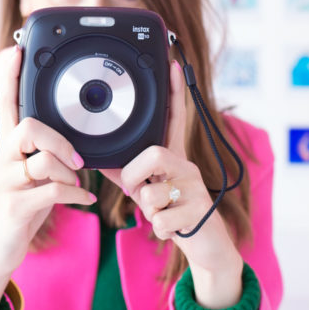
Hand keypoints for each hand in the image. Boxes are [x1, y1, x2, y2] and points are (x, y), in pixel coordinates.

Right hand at [0, 47, 92, 309]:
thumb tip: (72, 142)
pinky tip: (84, 199)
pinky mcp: (13, 208)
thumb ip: (44, 154)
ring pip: (41, 160)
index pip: (6, 106)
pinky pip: (50, 191)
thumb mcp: (31, 176)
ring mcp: (4, 183)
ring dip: (68, 172)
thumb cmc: (21, 208)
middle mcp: (2, 159)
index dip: (10, 79)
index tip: (17, 52)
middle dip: (58, 140)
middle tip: (77, 159)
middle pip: (27, 127)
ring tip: (75, 184)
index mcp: (8, 148)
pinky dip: (74, 194)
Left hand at [101, 61, 242, 308]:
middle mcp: (187, 165)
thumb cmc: (174, 212)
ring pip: (152, 193)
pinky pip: (161, 220)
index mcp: (174, 156)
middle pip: (153, 153)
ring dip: (148, 210)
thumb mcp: (148, 190)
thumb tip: (101, 160)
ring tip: (163, 213)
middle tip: (137, 190)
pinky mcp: (200, 210)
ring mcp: (196, 187)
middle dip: (135, 175)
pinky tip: (173, 228)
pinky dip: (158, 229)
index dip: (173, 93)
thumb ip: (127, 174)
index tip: (173, 64)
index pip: (175, 118)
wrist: (208, 245)